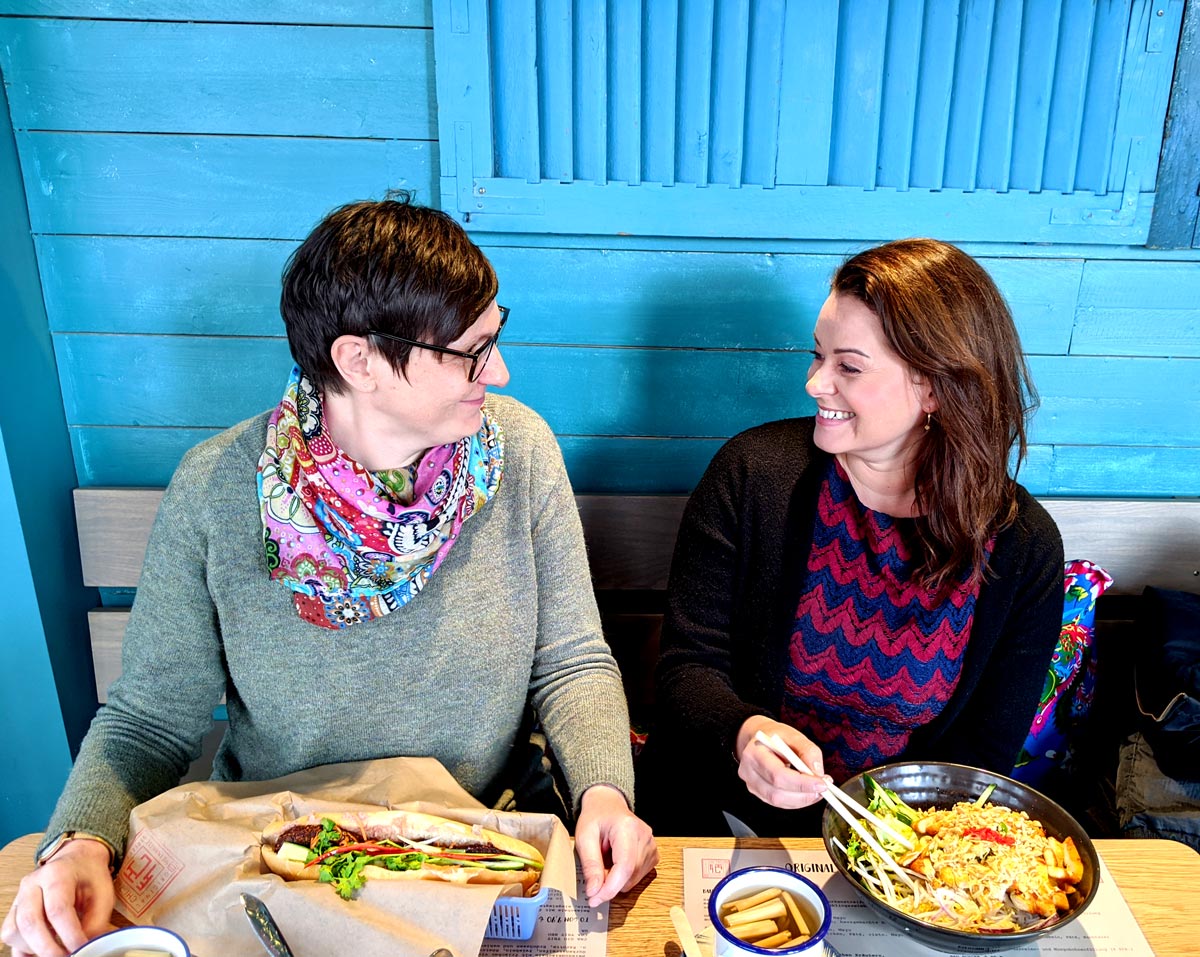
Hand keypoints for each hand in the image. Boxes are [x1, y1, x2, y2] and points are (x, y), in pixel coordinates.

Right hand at [0, 839, 114, 956]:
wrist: (77, 860)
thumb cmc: (90, 877)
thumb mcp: (103, 894)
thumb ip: (96, 922)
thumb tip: (88, 949)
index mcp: (57, 873)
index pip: (58, 909)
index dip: (69, 935)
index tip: (82, 949)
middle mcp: (32, 884)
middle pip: (29, 922)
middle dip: (47, 948)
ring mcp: (19, 897)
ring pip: (14, 931)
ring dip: (34, 948)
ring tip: (57, 950)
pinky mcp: (14, 911)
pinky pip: (10, 935)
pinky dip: (24, 948)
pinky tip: (42, 950)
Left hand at [573, 784, 658, 907]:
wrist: (607, 805)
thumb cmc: (595, 818)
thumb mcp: (584, 837)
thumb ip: (590, 865)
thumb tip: (594, 892)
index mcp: (628, 828)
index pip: (625, 867)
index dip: (610, 888)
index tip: (594, 900)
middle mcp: (645, 836)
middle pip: (629, 876)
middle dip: (609, 884)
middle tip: (594, 873)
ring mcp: (652, 845)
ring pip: (634, 880)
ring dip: (616, 880)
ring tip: (606, 860)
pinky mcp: (654, 854)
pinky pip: (639, 876)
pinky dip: (624, 876)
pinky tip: (616, 861)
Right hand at [735, 715, 830, 810]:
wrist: (761, 739)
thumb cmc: (776, 736)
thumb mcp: (794, 735)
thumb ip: (808, 751)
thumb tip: (817, 772)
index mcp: (754, 753)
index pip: (777, 775)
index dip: (801, 783)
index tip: (822, 783)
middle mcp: (748, 772)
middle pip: (777, 793)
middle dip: (804, 794)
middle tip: (824, 788)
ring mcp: (752, 785)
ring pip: (779, 802)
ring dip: (802, 799)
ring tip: (817, 789)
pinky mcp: (759, 793)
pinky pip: (780, 803)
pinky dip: (797, 800)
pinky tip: (807, 792)